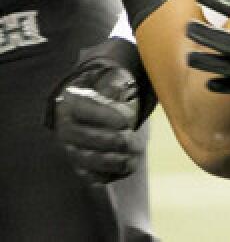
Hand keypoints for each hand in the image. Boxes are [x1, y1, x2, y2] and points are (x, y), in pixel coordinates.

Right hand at [48, 61, 144, 183]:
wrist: (107, 110)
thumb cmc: (113, 92)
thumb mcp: (116, 79)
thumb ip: (116, 83)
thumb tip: (115, 90)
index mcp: (71, 101)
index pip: (82, 108)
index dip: (104, 115)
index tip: (126, 120)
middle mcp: (66, 127)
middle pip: (83, 138)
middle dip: (112, 140)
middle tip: (131, 137)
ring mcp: (72, 149)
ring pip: (87, 161)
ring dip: (114, 159)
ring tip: (135, 151)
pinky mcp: (83, 168)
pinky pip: (94, 178)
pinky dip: (112, 173)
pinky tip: (129, 163)